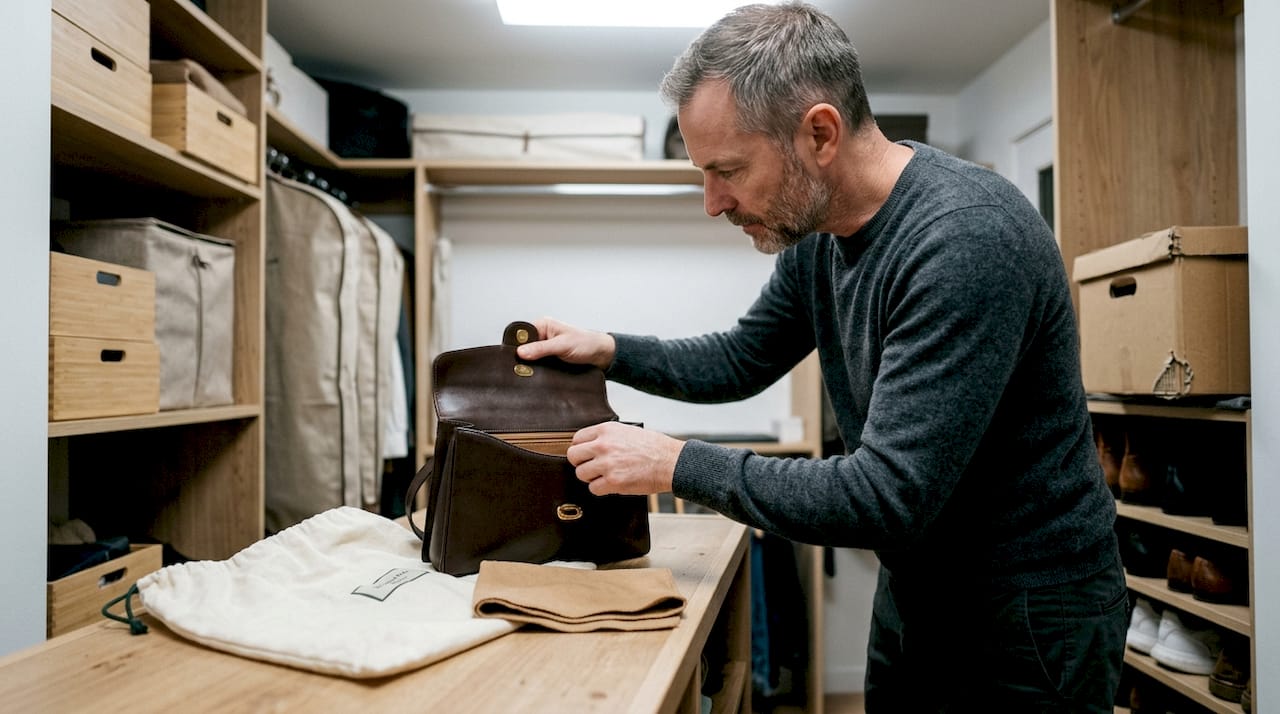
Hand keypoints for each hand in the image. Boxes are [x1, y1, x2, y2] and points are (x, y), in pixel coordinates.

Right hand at [516, 317, 615, 369]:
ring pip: (530, 358)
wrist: (601, 356)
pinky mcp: (549, 359)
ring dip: (531, 366)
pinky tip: (536, 377)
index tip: (514, 359)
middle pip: (524, 347)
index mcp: (543, 325)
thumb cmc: (586, 344)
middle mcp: (542, 336)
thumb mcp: (562, 345)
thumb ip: (541, 348)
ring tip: (529, 375)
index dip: (516, 346)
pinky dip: (538, 371)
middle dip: (523, 358)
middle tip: (521, 370)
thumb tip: (521, 352)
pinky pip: (538, 365)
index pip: (521, 334)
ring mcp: (545, 348)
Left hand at [567, 422, 683, 495]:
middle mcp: (603, 445)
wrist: (670, 462)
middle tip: (591, 467)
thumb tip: (590, 446)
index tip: (585, 455)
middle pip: (573, 456)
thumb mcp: (628, 431)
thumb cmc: (654, 447)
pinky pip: (593, 488)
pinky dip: (601, 489)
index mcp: (606, 430)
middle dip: (581, 463)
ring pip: (581, 474)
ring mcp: (607, 464)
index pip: (577, 439)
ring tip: (605, 476)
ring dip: (591, 477)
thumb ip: (607, 437)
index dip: (580, 449)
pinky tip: (612, 484)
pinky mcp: (613, 481)